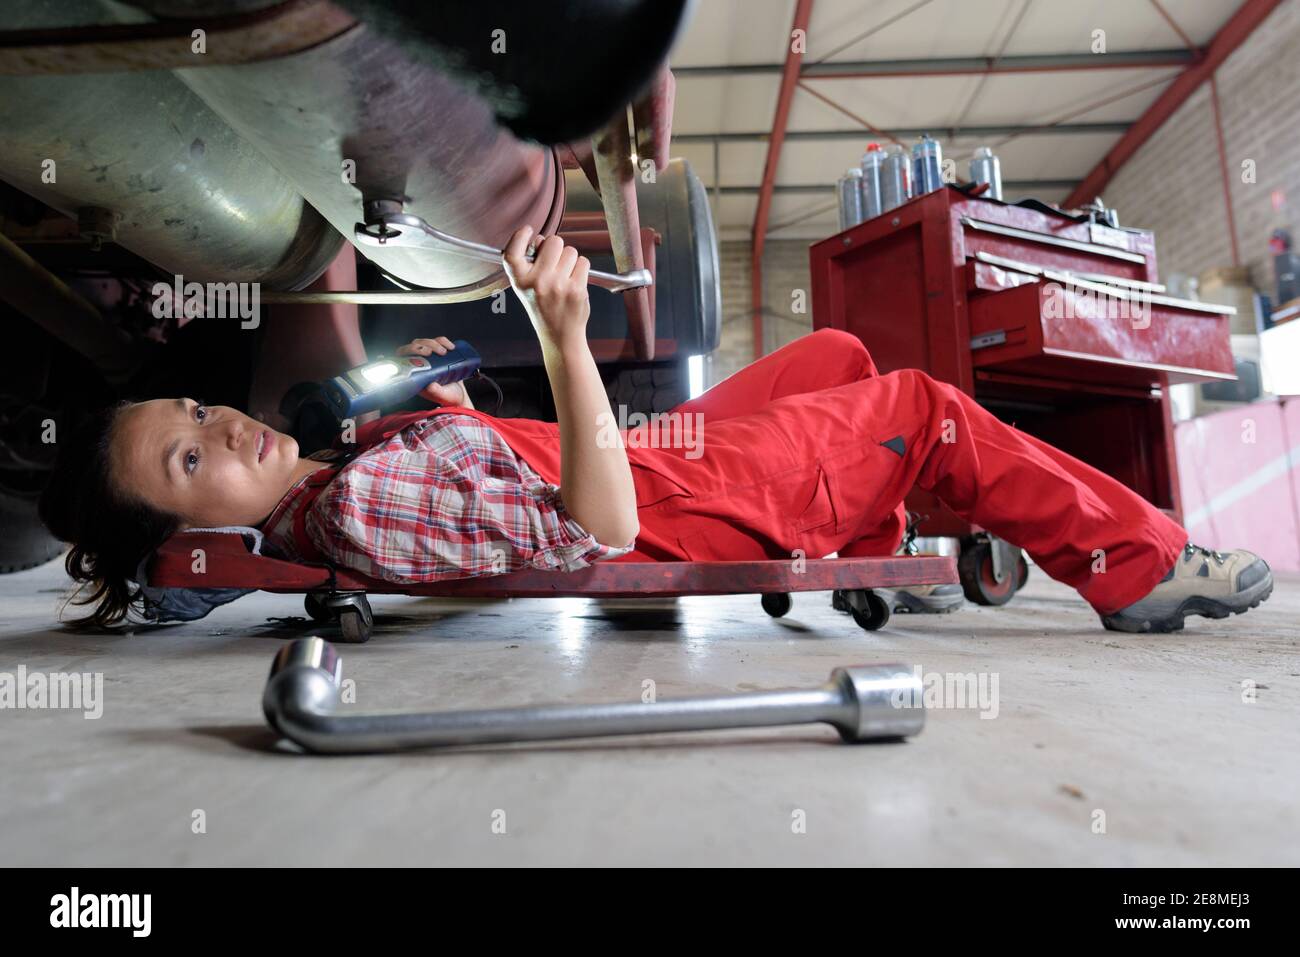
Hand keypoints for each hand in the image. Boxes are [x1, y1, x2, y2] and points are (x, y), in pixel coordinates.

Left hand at [395, 337, 473, 408]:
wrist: (460, 396)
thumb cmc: (448, 397)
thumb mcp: (442, 396)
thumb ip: (435, 391)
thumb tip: (430, 385)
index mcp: (414, 374)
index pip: (403, 357)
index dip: (408, 350)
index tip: (421, 354)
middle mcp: (419, 365)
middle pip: (414, 346)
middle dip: (422, 345)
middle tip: (432, 352)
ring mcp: (429, 358)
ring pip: (424, 342)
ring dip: (433, 343)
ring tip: (444, 351)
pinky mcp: (439, 354)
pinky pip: (437, 341)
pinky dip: (443, 341)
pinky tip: (450, 347)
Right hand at [502, 225, 590, 349]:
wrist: (560, 335)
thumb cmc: (543, 307)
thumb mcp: (526, 288)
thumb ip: (530, 264)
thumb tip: (542, 239)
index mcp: (520, 281)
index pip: (512, 252)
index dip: (519, 236)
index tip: (528, 230)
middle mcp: (537, 282)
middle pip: (553, 241)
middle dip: (556, 248)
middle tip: (554, 263)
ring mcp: (558, 285)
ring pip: (571, 251)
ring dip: (570, 260)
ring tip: (564, 277)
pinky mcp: (576, 289)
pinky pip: (583, 262)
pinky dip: (581, 268)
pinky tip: (574, 282)